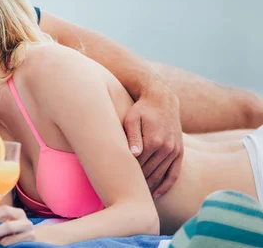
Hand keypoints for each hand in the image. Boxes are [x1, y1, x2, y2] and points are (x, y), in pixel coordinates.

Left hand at [0, 206, 35, 245]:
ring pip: (10, 239)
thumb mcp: (9, 223)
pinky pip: (14, 245)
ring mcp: (29, 232)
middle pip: (7, 226)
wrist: (32, 237)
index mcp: (18, 213)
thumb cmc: (16, 230)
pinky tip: (4, 245)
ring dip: (0, 242)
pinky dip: (7, 246)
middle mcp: (25, 221)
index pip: (4, 210)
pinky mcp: (30, 241)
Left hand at [123, 80, 182, 198]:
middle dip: (137, 183)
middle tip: (124, 194)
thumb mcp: (132, 119)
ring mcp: (174, 150)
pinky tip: (157, 194)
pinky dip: (166, 185)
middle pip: (149, 172)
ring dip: (150, 187)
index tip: (117, 183)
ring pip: (161, 175)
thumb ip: (132, 136)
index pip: (138, 165)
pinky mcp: (179, 151)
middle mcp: (166, 148)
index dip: (128, 175)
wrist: (162, 100)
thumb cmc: (141, 109)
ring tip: (137, 197)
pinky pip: (174, 173)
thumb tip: (134, 154)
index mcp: (153, 141)